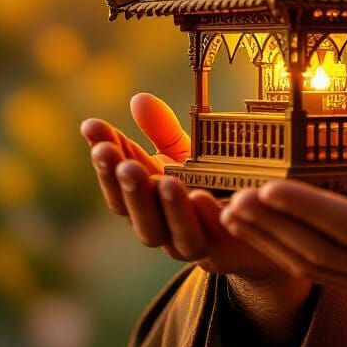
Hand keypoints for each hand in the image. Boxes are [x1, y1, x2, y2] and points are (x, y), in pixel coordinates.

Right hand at [80, 93, 304, 288]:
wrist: (253, 225)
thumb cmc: (209, 186)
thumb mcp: (185, 156)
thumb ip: (161, 132)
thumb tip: (138, 99)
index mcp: (145, 200)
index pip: (116, 179)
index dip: (104, 156)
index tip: (93, 127)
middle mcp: (159, 225)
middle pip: (132, 213)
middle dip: (127, 187)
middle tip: (123, 163)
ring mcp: (188, 240)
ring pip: (168, 232)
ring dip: (165, 206)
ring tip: (166, 181)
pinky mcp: (221, 248)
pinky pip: (210, 237)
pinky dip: (204, 218)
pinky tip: (201, 198)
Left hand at [220, 135, 346, 332]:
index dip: (309, 209)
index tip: (270, 186)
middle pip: (324, 251)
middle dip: (275, 225)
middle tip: (232, 199)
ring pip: (317, 267)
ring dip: (272, 241)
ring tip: (233, 214)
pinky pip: (326, 274)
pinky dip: (289, 254)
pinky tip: (266, 235)